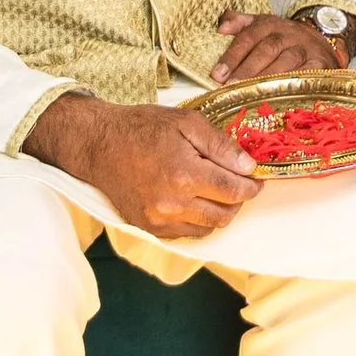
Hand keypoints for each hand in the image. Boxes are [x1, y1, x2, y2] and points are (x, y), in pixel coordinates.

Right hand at [24, 90, 258, 241]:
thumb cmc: (142, 128)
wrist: (99, 145)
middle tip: (237, 183)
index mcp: (185, 175)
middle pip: (224, 215)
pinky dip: (197, 220)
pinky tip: (193, 200)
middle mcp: (172, 204)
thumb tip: (248, 167)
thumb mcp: (187, 122)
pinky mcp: (148, 228)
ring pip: (207, 228)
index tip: (255, 179)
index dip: (251, 186)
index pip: (234, 192)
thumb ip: (221, 145)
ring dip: (218, 212)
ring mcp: (158, 220)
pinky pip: (185, 233)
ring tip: (215, 190)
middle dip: (237, 200)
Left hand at [212, 9, 347, 83]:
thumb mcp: (261, 25)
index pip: (248, 37)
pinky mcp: (320, 65)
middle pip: (267, 50)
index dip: (232, 55)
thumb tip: (220, 27)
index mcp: (270, 24)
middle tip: (230, 88)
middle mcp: (289, 34)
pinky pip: (305, 76)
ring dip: (267, 80)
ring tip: (249, 96)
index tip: (217, 74)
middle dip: (247, 70)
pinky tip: (278, 98)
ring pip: (286, 62)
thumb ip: (239, 23)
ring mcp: (305, 49)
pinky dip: (292, 86)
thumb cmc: (282, 38)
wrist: (321, 39)